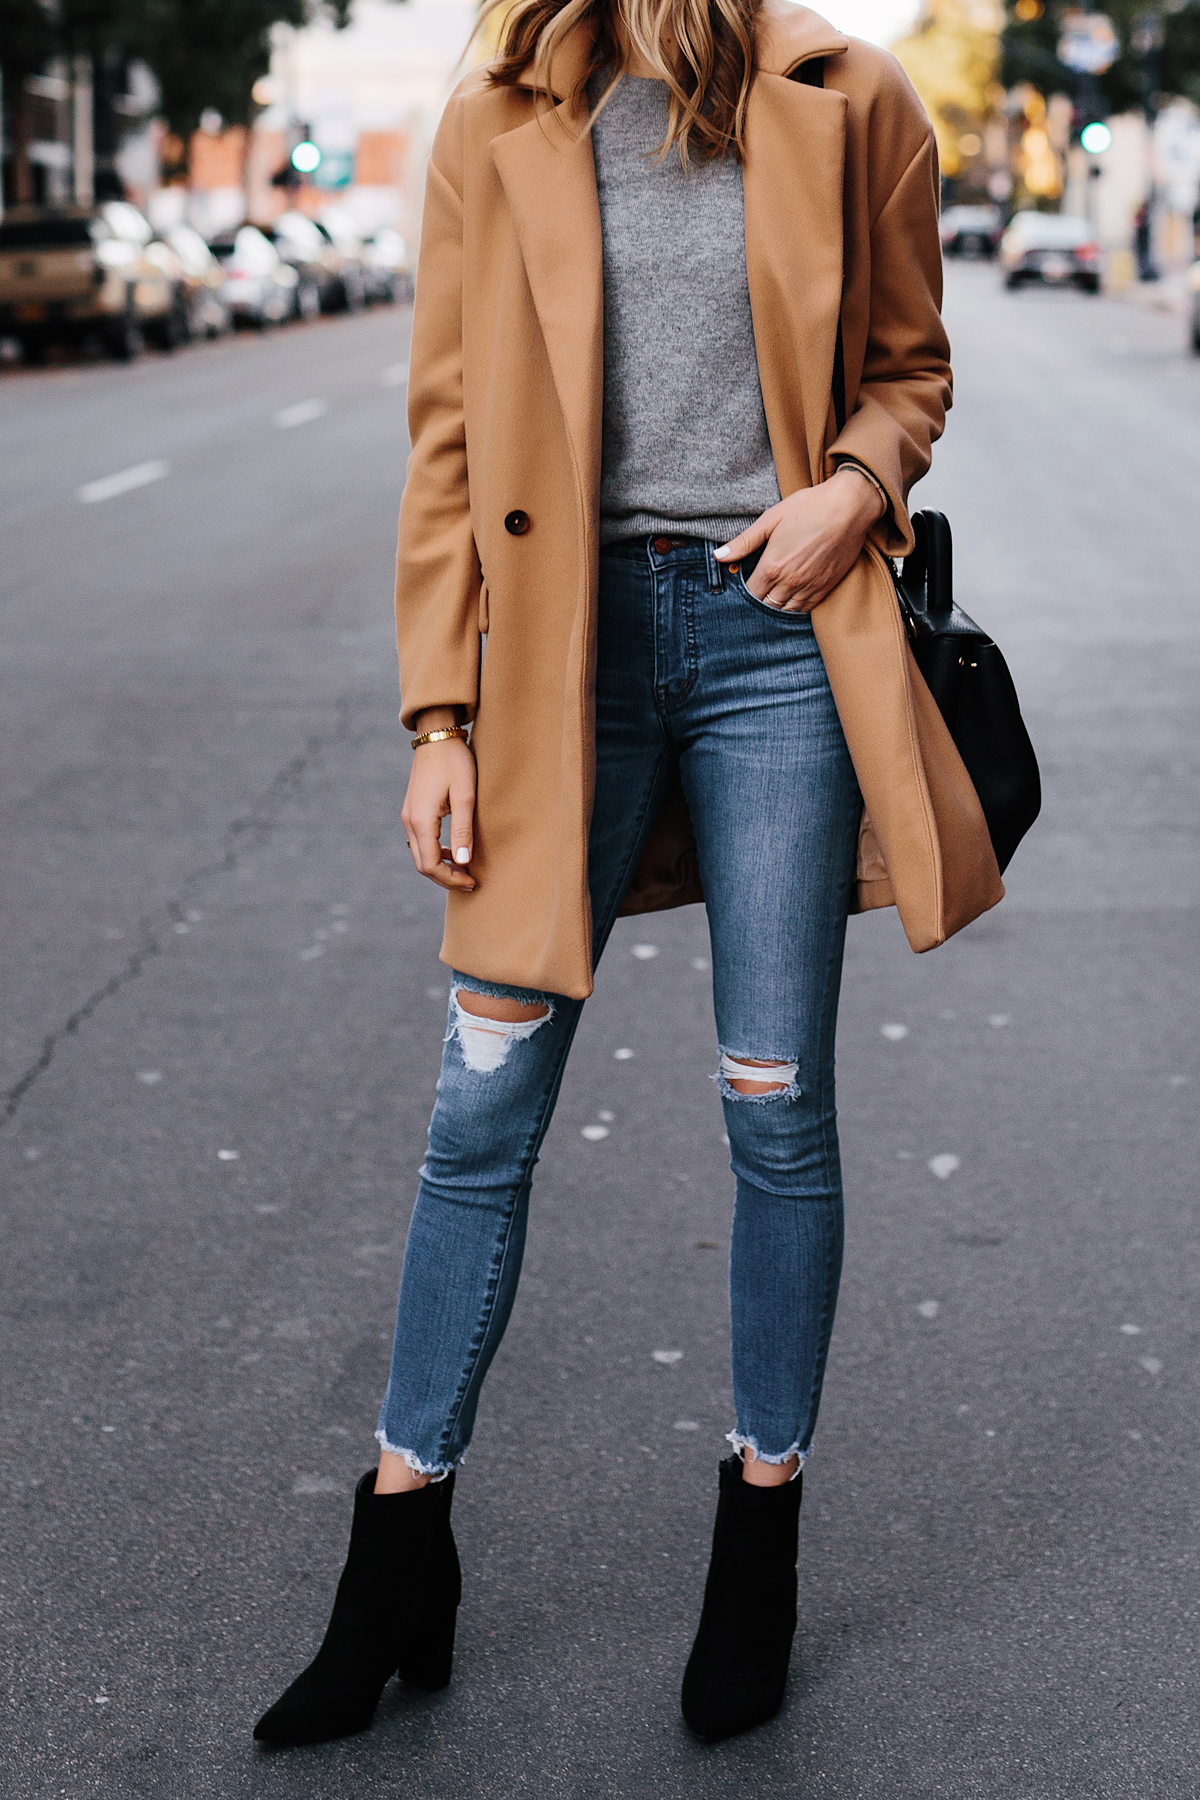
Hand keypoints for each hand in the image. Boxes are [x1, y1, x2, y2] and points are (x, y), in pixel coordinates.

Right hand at [401, 709, 476, 890]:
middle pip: (423, 865)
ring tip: (465, 870)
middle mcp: (410, 821)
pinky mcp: (413, 811)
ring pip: (420, 855)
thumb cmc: (455, 762)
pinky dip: (436, 853)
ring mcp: (408, 816)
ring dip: (441, 867)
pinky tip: (455, 852)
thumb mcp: (465, 795)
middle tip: (471, 881)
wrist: (437, 735)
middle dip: (446, 878)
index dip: (451, 879)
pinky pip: (421, 842)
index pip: (430, 865)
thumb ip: (463, 830)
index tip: (472, 881)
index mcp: (421, 820)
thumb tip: (463, 863)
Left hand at [715, 467, 885, 612]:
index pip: (750, 594)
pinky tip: (790, 598)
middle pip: (766, 606)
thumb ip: (744, 542)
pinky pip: (805, 609)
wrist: (849, 507)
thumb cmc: (809, 508)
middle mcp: (790, 582)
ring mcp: (809, 587)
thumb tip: (718, 556)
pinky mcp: (825, 588)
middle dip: (758, 601)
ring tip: (772, 596)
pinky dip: (794, 608)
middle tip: (757, 591)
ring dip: (776, 607)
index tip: (744, 583)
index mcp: (772, 566)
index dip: (744, 591)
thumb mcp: (770, 519)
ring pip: (785, 611)